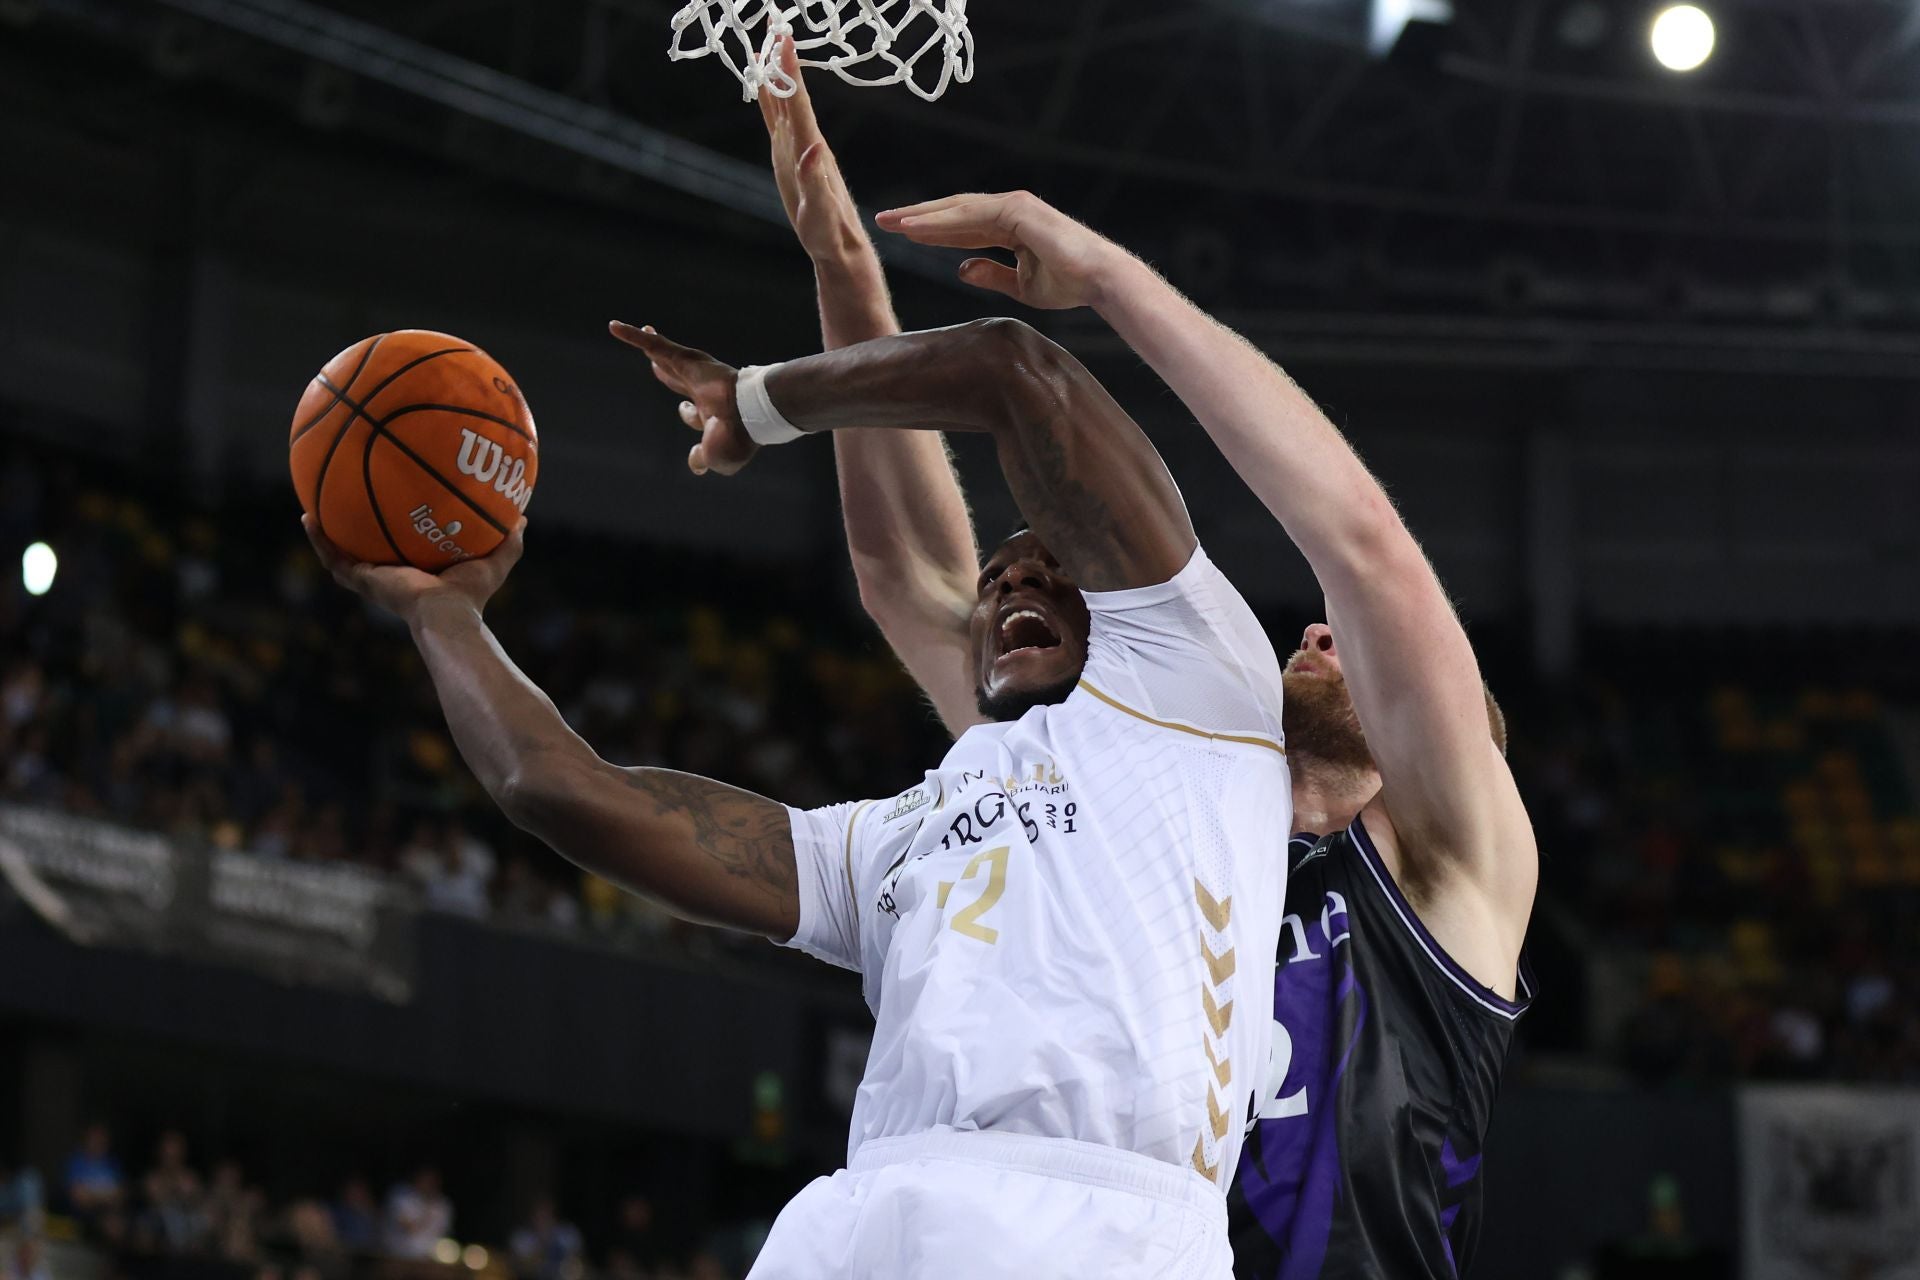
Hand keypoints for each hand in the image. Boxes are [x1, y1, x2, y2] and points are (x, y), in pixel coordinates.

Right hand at [303, 514, 523, 623]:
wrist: (447, 614)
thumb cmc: (472, 595)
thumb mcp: (494, 560)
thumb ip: (508, 541)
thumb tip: (523, 518)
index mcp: (417, 571)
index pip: (401, 549)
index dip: (393, 530)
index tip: (387, 507)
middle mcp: (391, 575)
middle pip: (367, 548)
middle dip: (355, 528)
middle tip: (343, 501)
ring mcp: (373, 579)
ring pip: (341, 553)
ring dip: (326, 533)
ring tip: (310, 506)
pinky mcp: (362, 580)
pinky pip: (333, 558)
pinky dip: (319, 540)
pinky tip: (308, 518)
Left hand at [608, 321, 755, 475]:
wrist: (749, 415)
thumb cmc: (736, 438)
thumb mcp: (716, 458)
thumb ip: (701, 460)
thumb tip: (696, 468)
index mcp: (712, 412)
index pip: (693, 413)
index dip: (688, 415)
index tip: (686, 412)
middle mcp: (702, 389)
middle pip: (676, 376)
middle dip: (666, 370)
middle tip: (656, 364)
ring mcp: (694, 372)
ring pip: (664, 355)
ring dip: (651, 344)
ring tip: (641, 332)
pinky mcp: (684, 359)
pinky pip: (653, 345)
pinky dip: (632, 336)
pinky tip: (613, 327)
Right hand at [759, 36, 867, 263]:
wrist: (837, 246)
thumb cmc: (829, 234)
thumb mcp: (820, 211)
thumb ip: (816, 181)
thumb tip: (813, 148)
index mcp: (810, 149)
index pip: (799, 102)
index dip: (791, 70)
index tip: (784, 37)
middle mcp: (803, 142)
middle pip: (791, 92)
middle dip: (782, 58)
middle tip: (773, 22)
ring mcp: (795, 148)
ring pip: (783, 101)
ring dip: (776, 72)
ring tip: (765, 42)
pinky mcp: (789, 158)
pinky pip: (778, 119)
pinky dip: (770, 97)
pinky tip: (765, 83)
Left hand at [875, 191, 1126, 309]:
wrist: (1097, 281)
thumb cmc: (1068, 284)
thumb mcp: (1019, 285)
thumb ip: (991, 274)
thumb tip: (961, 269)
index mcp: (1010, 226)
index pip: (963, 226)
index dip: (932, 230)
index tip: (903, 234)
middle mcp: (1009, 210)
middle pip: (954, 212)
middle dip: (919, 217)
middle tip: (884, 220)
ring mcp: (1013, 206)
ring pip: (958, 210)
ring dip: (922, 216)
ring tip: (891, 222)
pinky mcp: (1017, 209)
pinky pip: (970, 216)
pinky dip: (941, 221)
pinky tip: (916, 227)